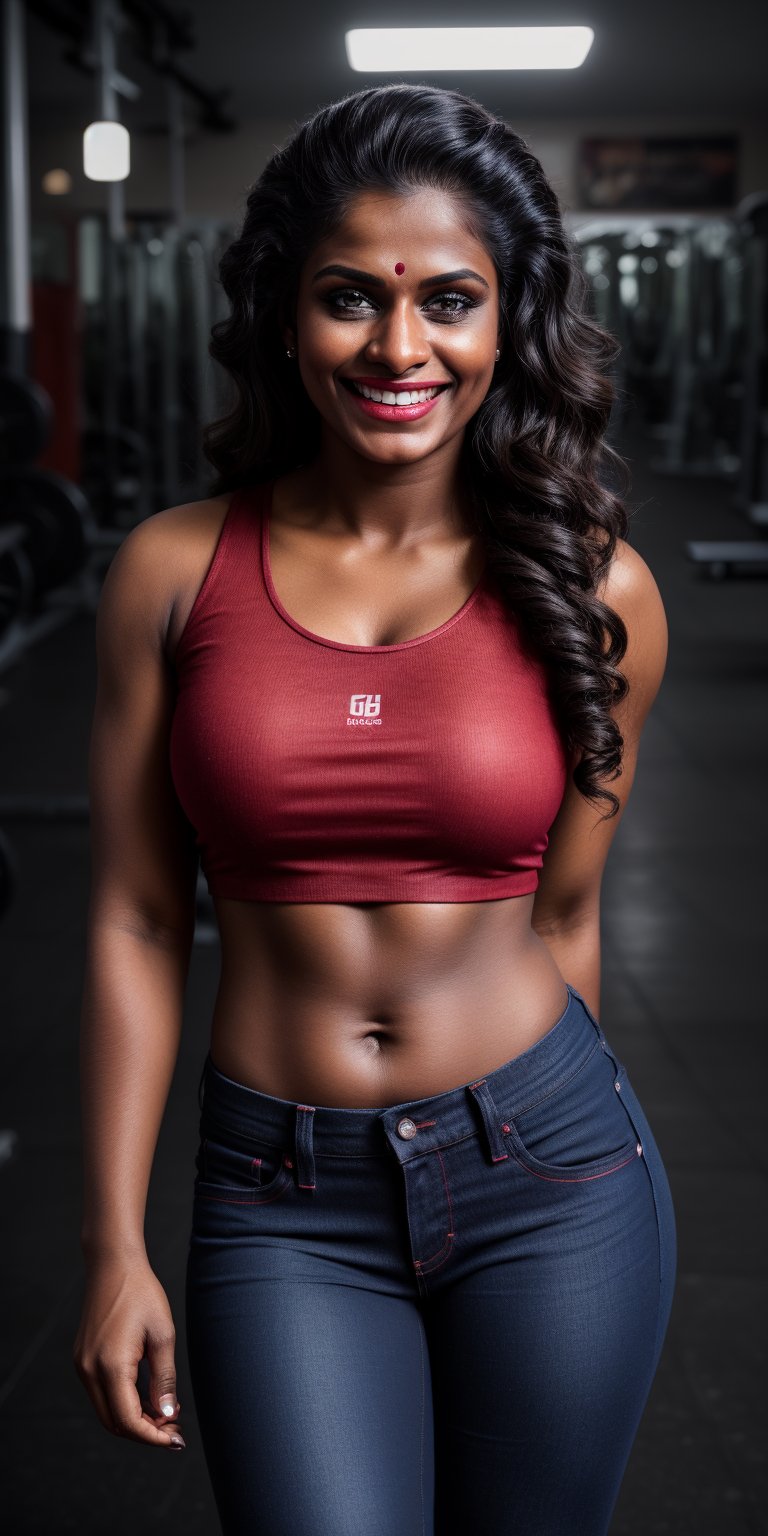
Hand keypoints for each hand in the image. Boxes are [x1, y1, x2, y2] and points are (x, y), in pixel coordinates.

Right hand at [73, 1255, 184, 1449]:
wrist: (113, 1265)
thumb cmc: (142, 1294)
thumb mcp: (163, 1335)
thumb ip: (164, 1378)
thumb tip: (168, 1414)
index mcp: (111, 1365)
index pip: (129, 1421)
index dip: (153, 1436)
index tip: (177, 1440)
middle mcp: (90, 1370)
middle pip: (115, 1423)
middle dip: (145, 1431)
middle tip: (174, 1427)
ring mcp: (82, 1366)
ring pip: (106, 1411)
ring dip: (134, 1419)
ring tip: (165, 1412)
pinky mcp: (82, 1359)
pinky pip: (101, 1394)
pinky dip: (123, 1402)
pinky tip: (147, 1396)